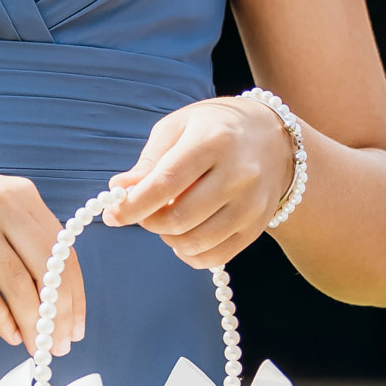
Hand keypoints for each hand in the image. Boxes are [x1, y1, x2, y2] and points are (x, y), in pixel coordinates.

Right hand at [0, 159, 83, 351]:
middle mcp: (1, 206)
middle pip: (47, 269)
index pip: (63, 251)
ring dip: (33, 323)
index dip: (75, 293)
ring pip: (18, 284)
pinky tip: (11, 336)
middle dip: (59, 313)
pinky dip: (1, 318)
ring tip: (39, 348)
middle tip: (62, 345)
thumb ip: (20, 233)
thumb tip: (53, 290)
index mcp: (20, 194)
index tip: (76, 325)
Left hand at [106, 96, 295, 268]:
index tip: (112, 214)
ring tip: (166, 219)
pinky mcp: (256, 227)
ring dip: (168, 238)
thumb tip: (119, 190)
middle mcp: (239, 173)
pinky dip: (189, 254)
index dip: (133, 204)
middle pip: (179, 218)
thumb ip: (148, 161)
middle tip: (141, 212)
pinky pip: (215, 257)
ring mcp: (251, 204)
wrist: (273, 138)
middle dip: (148, 222)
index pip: (166, 183)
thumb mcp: (178, 128)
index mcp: (214, 140)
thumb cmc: (214, 129)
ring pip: (195, 242)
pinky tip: (183, 236)